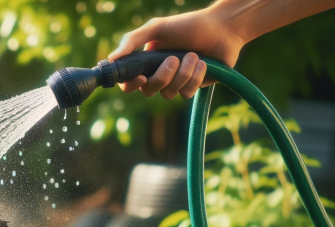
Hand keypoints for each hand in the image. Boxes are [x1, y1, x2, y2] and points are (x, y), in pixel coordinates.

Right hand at [108, 8, 245, 98]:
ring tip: (195, 56)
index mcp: (146, 61)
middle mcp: (158, 74)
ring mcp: (175, 82)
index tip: (141, 76)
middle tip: (174, 58)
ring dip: (183, 74)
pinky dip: (195, 78)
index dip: (131, 84)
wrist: (223, 28)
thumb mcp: (157, 27)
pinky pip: (186, 93)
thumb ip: (132, 40)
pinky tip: (203, 63)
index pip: (129, 81)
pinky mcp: (192, 87)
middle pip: (148, 91)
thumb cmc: (189, 25)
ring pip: (168, 94)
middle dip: (162, 76)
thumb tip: (111, 59)